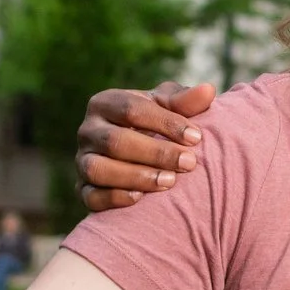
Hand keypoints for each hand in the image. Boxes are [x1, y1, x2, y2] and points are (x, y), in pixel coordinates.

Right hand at [74, 81, 213, 210]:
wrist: (138, 153)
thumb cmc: (156, 123)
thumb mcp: (169, 107)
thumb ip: (186, 101)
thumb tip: (208, 91)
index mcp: (105, 103)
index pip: (132, 109)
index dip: (165, 123)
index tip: (197, 137)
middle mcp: (87, 131)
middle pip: (115, 141)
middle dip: (156, 153)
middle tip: (189, 163)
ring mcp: (82, 160)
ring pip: (98, 169)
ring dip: (136, 177)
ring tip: (170, 182)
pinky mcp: (82, 189)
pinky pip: (90, 196)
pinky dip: (114, 198)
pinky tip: (141, 199)